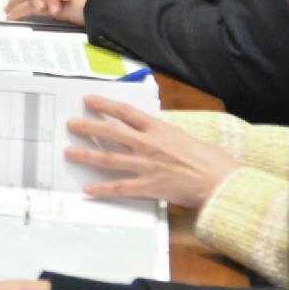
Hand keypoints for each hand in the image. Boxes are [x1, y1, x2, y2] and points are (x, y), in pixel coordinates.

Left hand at [64, 96, 235, 208]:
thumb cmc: (210, 159)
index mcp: (159, 129)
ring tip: (69, 151)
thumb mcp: (186, 137)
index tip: (88, 100)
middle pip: (110, 132)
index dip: (104, 104)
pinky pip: (120, 187)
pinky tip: (87, 188)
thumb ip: (167, 134)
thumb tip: (157, 131)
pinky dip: (102, 189)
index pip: (125, 112)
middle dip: (87, 127)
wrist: (220, 182)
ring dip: (86, 154)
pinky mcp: (148, 187)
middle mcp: (148, 144)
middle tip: (70, 123)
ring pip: (109, 158)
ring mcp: (146, 166)